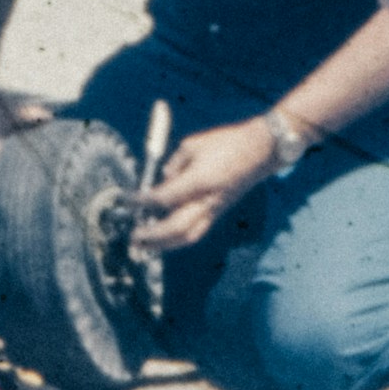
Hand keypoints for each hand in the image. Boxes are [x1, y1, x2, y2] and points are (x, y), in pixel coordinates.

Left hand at [131, 121, 274, 252]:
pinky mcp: (219, 213)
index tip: (127, 202)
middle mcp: (207, 201)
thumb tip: (163, 179)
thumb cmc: (228, 142)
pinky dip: (178, 239)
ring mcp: (215, 210)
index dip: (143, 202)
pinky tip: (165, 239)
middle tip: (132, 236)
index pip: (164, 198)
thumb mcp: (194, 144)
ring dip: (164, 245)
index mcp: (199, 181)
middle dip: (152, 235)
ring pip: (187, 236)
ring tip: (146, 246)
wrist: (261, 151)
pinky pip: (196, 232)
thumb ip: (174, 164)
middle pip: (175, 227)